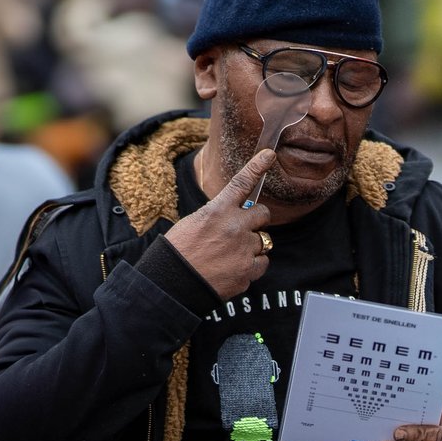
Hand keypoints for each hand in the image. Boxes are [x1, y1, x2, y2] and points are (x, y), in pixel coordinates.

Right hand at [164, 150, 274, 300]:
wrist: (171, 285)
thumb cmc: (178, 252)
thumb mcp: (193, 223)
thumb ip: (218, 216)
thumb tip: (235, 215)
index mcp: (217, 211)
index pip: (241, 183)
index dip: (257, 167)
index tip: (269, 154)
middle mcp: (235, 227)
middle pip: (263, 214)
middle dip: (256, 220)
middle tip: (242, 230)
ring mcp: (244, 249)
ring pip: (264, 241)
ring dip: (252, 246)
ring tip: (229, 256)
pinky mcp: (248, 270)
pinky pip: (263, 263)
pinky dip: (252, 266)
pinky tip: (234, 269)